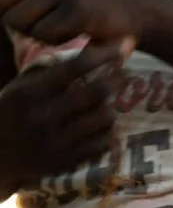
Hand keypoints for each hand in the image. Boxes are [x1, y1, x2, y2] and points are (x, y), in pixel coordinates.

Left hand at [0, 0, 152, 48]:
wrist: (138, 12)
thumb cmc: (88, 2)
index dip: (4, 3)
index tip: (24, 10)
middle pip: (2, 4)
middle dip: (18, 20)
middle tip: (46, 20)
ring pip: (17, 21)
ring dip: (36, 32)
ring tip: (61, 24)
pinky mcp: (80, 9)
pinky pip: (43, 34)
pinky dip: (56, 40)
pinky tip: (75, 31)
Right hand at [0, 39, 131, 194]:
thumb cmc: (13, 113)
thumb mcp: (22, 87)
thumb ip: (52, 70)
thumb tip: (92, 48)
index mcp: (31, 93)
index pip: (75, 67)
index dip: (104, 54)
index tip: (124, 44)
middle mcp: (43, 117)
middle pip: (96, 92)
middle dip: (117, 79)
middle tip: (124, 73)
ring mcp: (56, 142)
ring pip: (104, 118)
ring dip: (110, 107)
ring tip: (108, 103)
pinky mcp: (66, 162)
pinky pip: (103, 143)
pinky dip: (107, 133)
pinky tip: (100, 127)